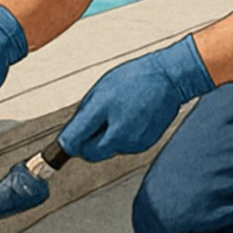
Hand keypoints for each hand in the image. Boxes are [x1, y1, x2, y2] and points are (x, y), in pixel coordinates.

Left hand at [56, 35, 213, 161]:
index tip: (65, 141)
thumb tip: (69, 136)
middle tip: (90, 126)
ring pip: (107, 152)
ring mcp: (134, 142)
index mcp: (104, 112)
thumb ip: (83, 116)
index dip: (67, 142)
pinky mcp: (145, 145)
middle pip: (90, 154)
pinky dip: (120, 139)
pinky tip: (127, 120)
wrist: (168, 78)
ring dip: (104, 141)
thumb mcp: (100, 91)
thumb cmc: (135, 79)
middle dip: (86, 144)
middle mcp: (120, 133)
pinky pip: (123, 148)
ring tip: (115, 116)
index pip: (74, 142)